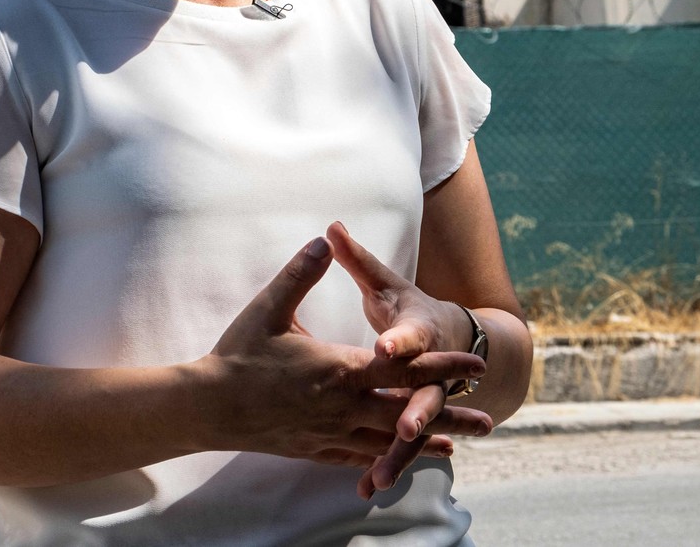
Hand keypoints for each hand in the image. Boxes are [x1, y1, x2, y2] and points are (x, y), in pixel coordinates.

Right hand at [199, 235, 488, 472]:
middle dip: (450, 413)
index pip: (403, 366)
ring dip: (426, 441)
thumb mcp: (269, 308)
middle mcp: (343, 405)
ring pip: (389, 439)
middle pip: (408, 410)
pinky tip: (397, 458)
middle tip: (489, 418)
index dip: (442, 364)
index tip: (475, 363)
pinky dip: (386, 456)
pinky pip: (360, 454)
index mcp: (340, 368)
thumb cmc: (238, 354)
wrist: (210, 406)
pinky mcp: (315, 448)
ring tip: (458, 443)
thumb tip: (323, 239)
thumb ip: (300, 274)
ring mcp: (330, 431)